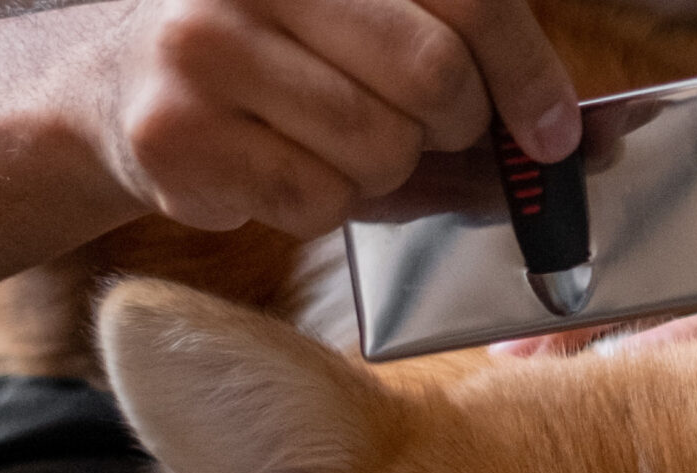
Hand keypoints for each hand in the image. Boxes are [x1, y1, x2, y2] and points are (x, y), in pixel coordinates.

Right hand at [90, 0, 581, 236]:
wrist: (117, 91)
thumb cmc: (277, 67)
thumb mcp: (370, 41)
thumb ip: (473, 76)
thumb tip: (579, 143)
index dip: (526, 71)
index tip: (551, 132)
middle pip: (432, 76)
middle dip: (453, 126)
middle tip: (428, 133)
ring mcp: (206, 51)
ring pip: (379, 150)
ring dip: (381, 172)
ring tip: (329, 144)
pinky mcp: (178, 136)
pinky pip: (316, 202)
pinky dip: (320, 207)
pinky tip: (275, 168)